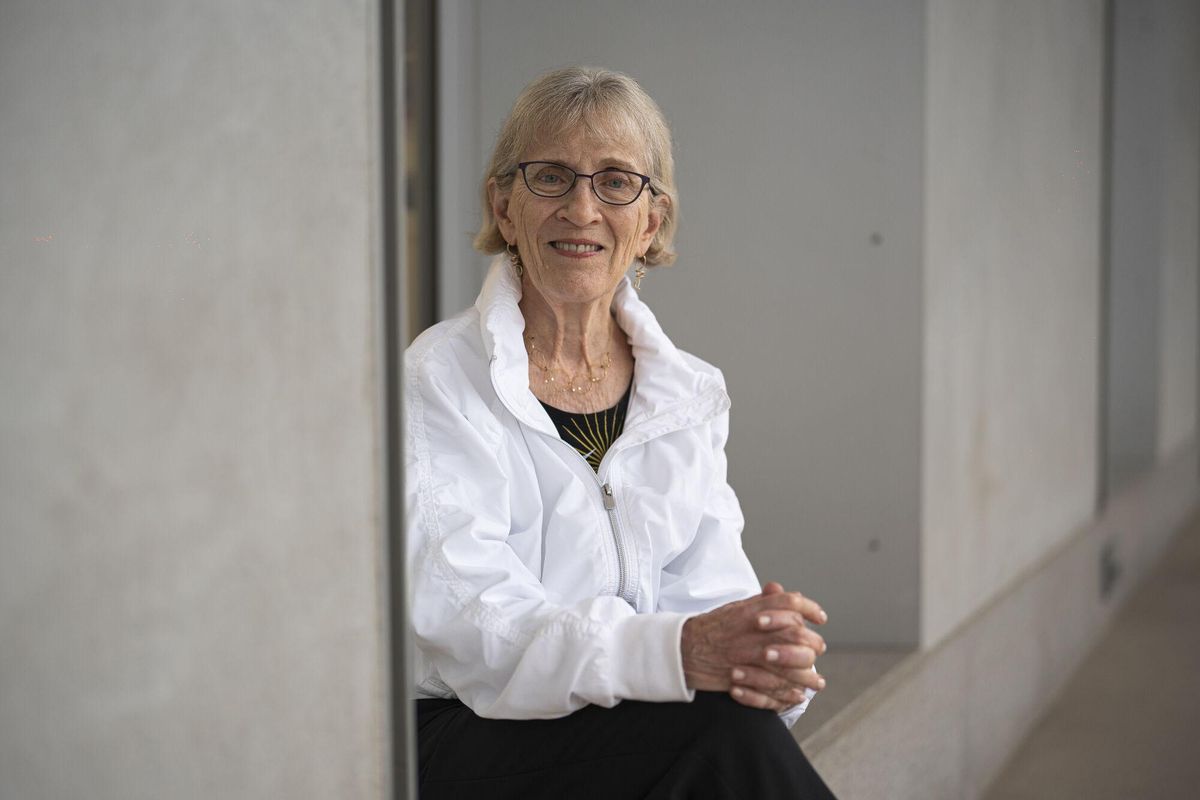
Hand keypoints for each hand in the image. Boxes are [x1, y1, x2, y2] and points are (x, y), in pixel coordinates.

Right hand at [680, 582, 827, 711]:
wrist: (681, 649)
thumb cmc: (711, 628)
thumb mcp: (736, 608)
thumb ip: (762, 602)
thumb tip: (782, 592)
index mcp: (752, 610)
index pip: (790, 602)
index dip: (810, 608)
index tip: (820, 618)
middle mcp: (753, 631)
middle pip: (797, 634)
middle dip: (813, 644)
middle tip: (817, 649)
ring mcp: (749, 655)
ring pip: (791, 665)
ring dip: (808, 675)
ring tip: (816, 680)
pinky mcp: (743, 677)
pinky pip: (774, 688)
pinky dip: (789, 693)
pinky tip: (797, 695)